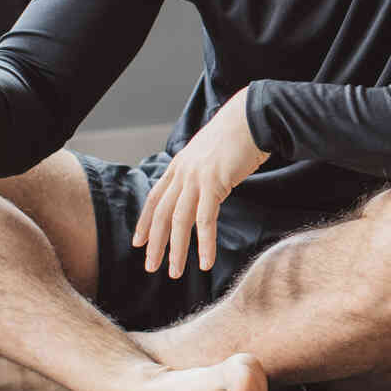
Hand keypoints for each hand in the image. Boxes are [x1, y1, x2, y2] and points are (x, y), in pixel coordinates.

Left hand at [134, 86, 269, 278]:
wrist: (252, 118)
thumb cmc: (237, 135)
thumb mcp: (210, 153)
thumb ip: (201, 171)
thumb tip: (204, 188)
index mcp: (179, 165)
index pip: (155, 198)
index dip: (145, 222)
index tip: (139, 242)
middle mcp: (182, 172)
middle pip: (161, 213)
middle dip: (155, 243)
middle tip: (150, 266)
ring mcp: (196, 178)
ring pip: (179, 221)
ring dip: (176, 250)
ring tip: (175, 272)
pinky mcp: (214, 183)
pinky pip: (205, 220)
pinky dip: (204, 243)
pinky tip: (205, 262)